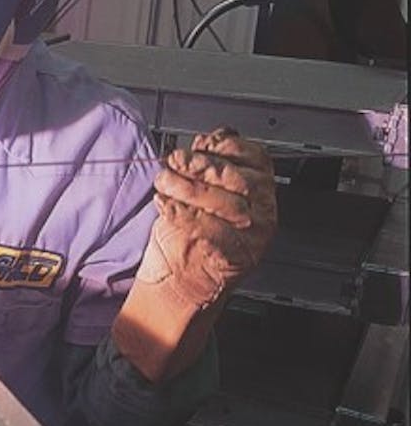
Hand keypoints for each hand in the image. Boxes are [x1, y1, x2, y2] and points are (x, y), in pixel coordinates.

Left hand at [113, 128, 276, 381]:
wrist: (183, 285)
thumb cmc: (188, 236)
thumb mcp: (200, 193)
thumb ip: (208, 166)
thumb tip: (205, 140)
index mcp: (260, 190)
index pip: (255, 157)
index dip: (224, 148)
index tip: (197, 145)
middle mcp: (263, 213)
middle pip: (236, 179)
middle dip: (199, 166)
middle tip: (172, 163)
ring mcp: (253, 237)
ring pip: (224, 203)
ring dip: (186, 188)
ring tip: (163, 183)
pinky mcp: (235, 257)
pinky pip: (209, 229)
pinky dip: (183, 215)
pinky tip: (166, 209)